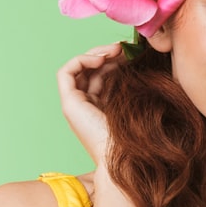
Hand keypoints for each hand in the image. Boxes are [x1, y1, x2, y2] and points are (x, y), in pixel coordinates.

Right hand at [56, 42, 125, 165]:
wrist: (127, 158)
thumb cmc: (137, 136)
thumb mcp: (137, 103)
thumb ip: (133, 84)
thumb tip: (140, 59)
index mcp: (101, 107)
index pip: (102, 75)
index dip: (114, 60)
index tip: (131, 54)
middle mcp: (85, 106)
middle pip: (89, 70)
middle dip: (106, 54)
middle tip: (125, 48)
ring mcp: (75, 105)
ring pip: (78, 68)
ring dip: (96, 54)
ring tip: (116, 50)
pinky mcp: (69, 104)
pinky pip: (66, 72)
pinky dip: (82, 60)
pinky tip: (101, 59)